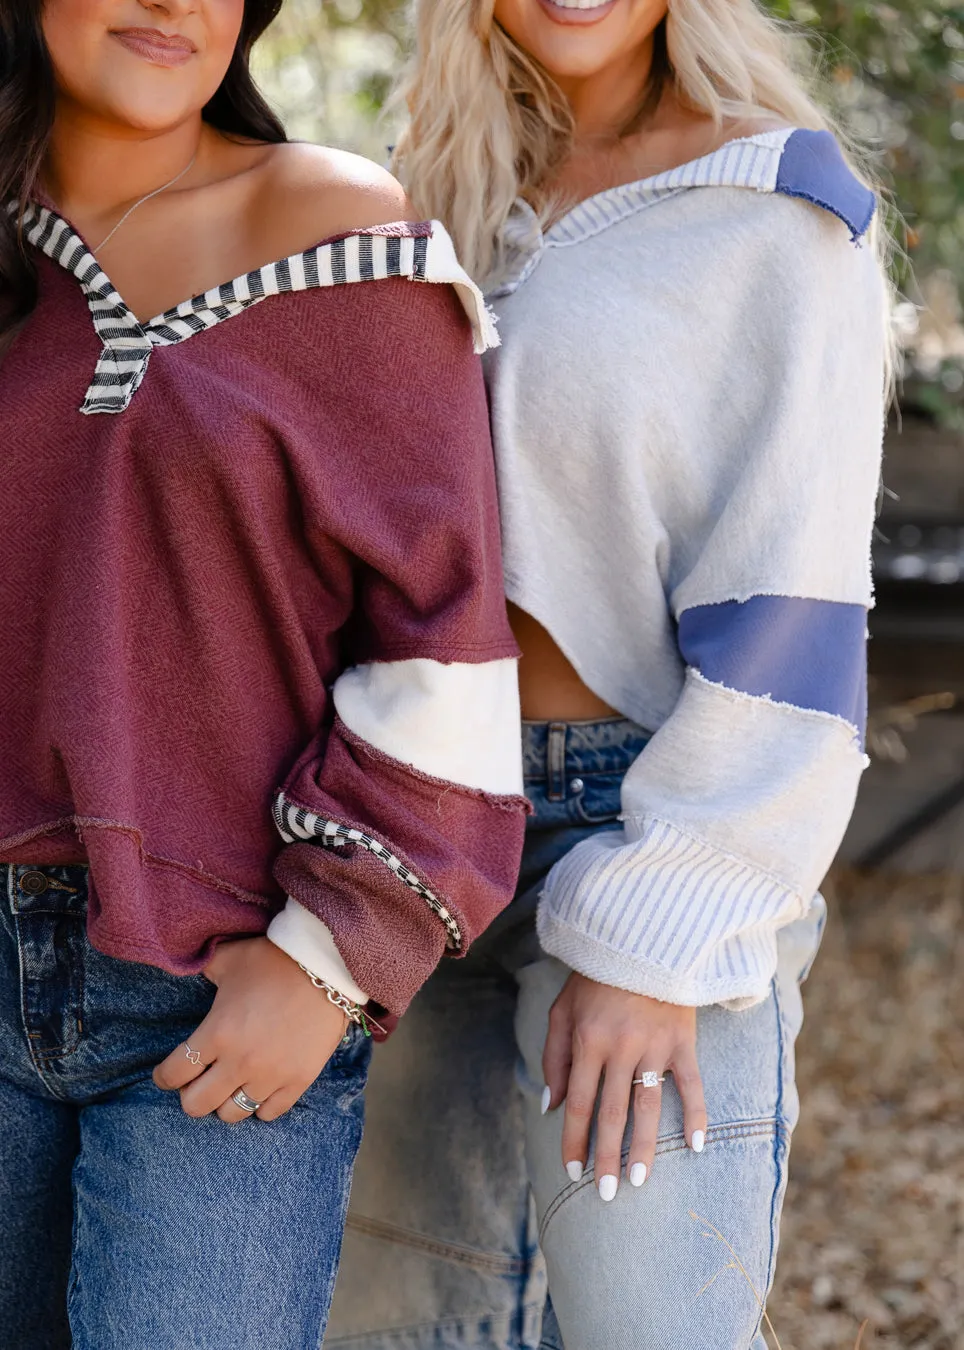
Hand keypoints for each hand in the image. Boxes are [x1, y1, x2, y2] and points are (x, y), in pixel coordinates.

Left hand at [153, 937, 349, 1121]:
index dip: (164, 1076)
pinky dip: (260, 1106)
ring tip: (229, 1087)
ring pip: (231, 1115)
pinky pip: (269, 1113)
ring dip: (225, 1102)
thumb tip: (185, 964)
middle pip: (196, 1105)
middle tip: (197, 1082)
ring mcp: (270, 1076)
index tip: (167, 1073)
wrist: (327, 967)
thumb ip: (202, 967)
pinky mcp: (298, 1080)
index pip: (174, 1073)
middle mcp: (239, 1062)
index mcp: (217, 1033)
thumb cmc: (273, 960)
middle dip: (190, 1095)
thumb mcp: (228, 957)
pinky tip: (258, 1090)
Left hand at [542, 972, 705, 1200]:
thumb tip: (551, 1106)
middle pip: (612, 1114)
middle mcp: (620, 1047)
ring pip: (648, 1106)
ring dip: (644, 1148)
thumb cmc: (595, 978)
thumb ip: (555, 1058)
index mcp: (587, 1041)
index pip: (580, 1103)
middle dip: (607, 1157)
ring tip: (638, 1182)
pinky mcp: (683, 1040)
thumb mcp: (563, 1010)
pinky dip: (696, 1115)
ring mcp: (655, 1046)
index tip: (573, 1171)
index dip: (575, 1140)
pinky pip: (692, 1084)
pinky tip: (695, 1146)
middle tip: (605, 1195)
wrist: (640, 941)